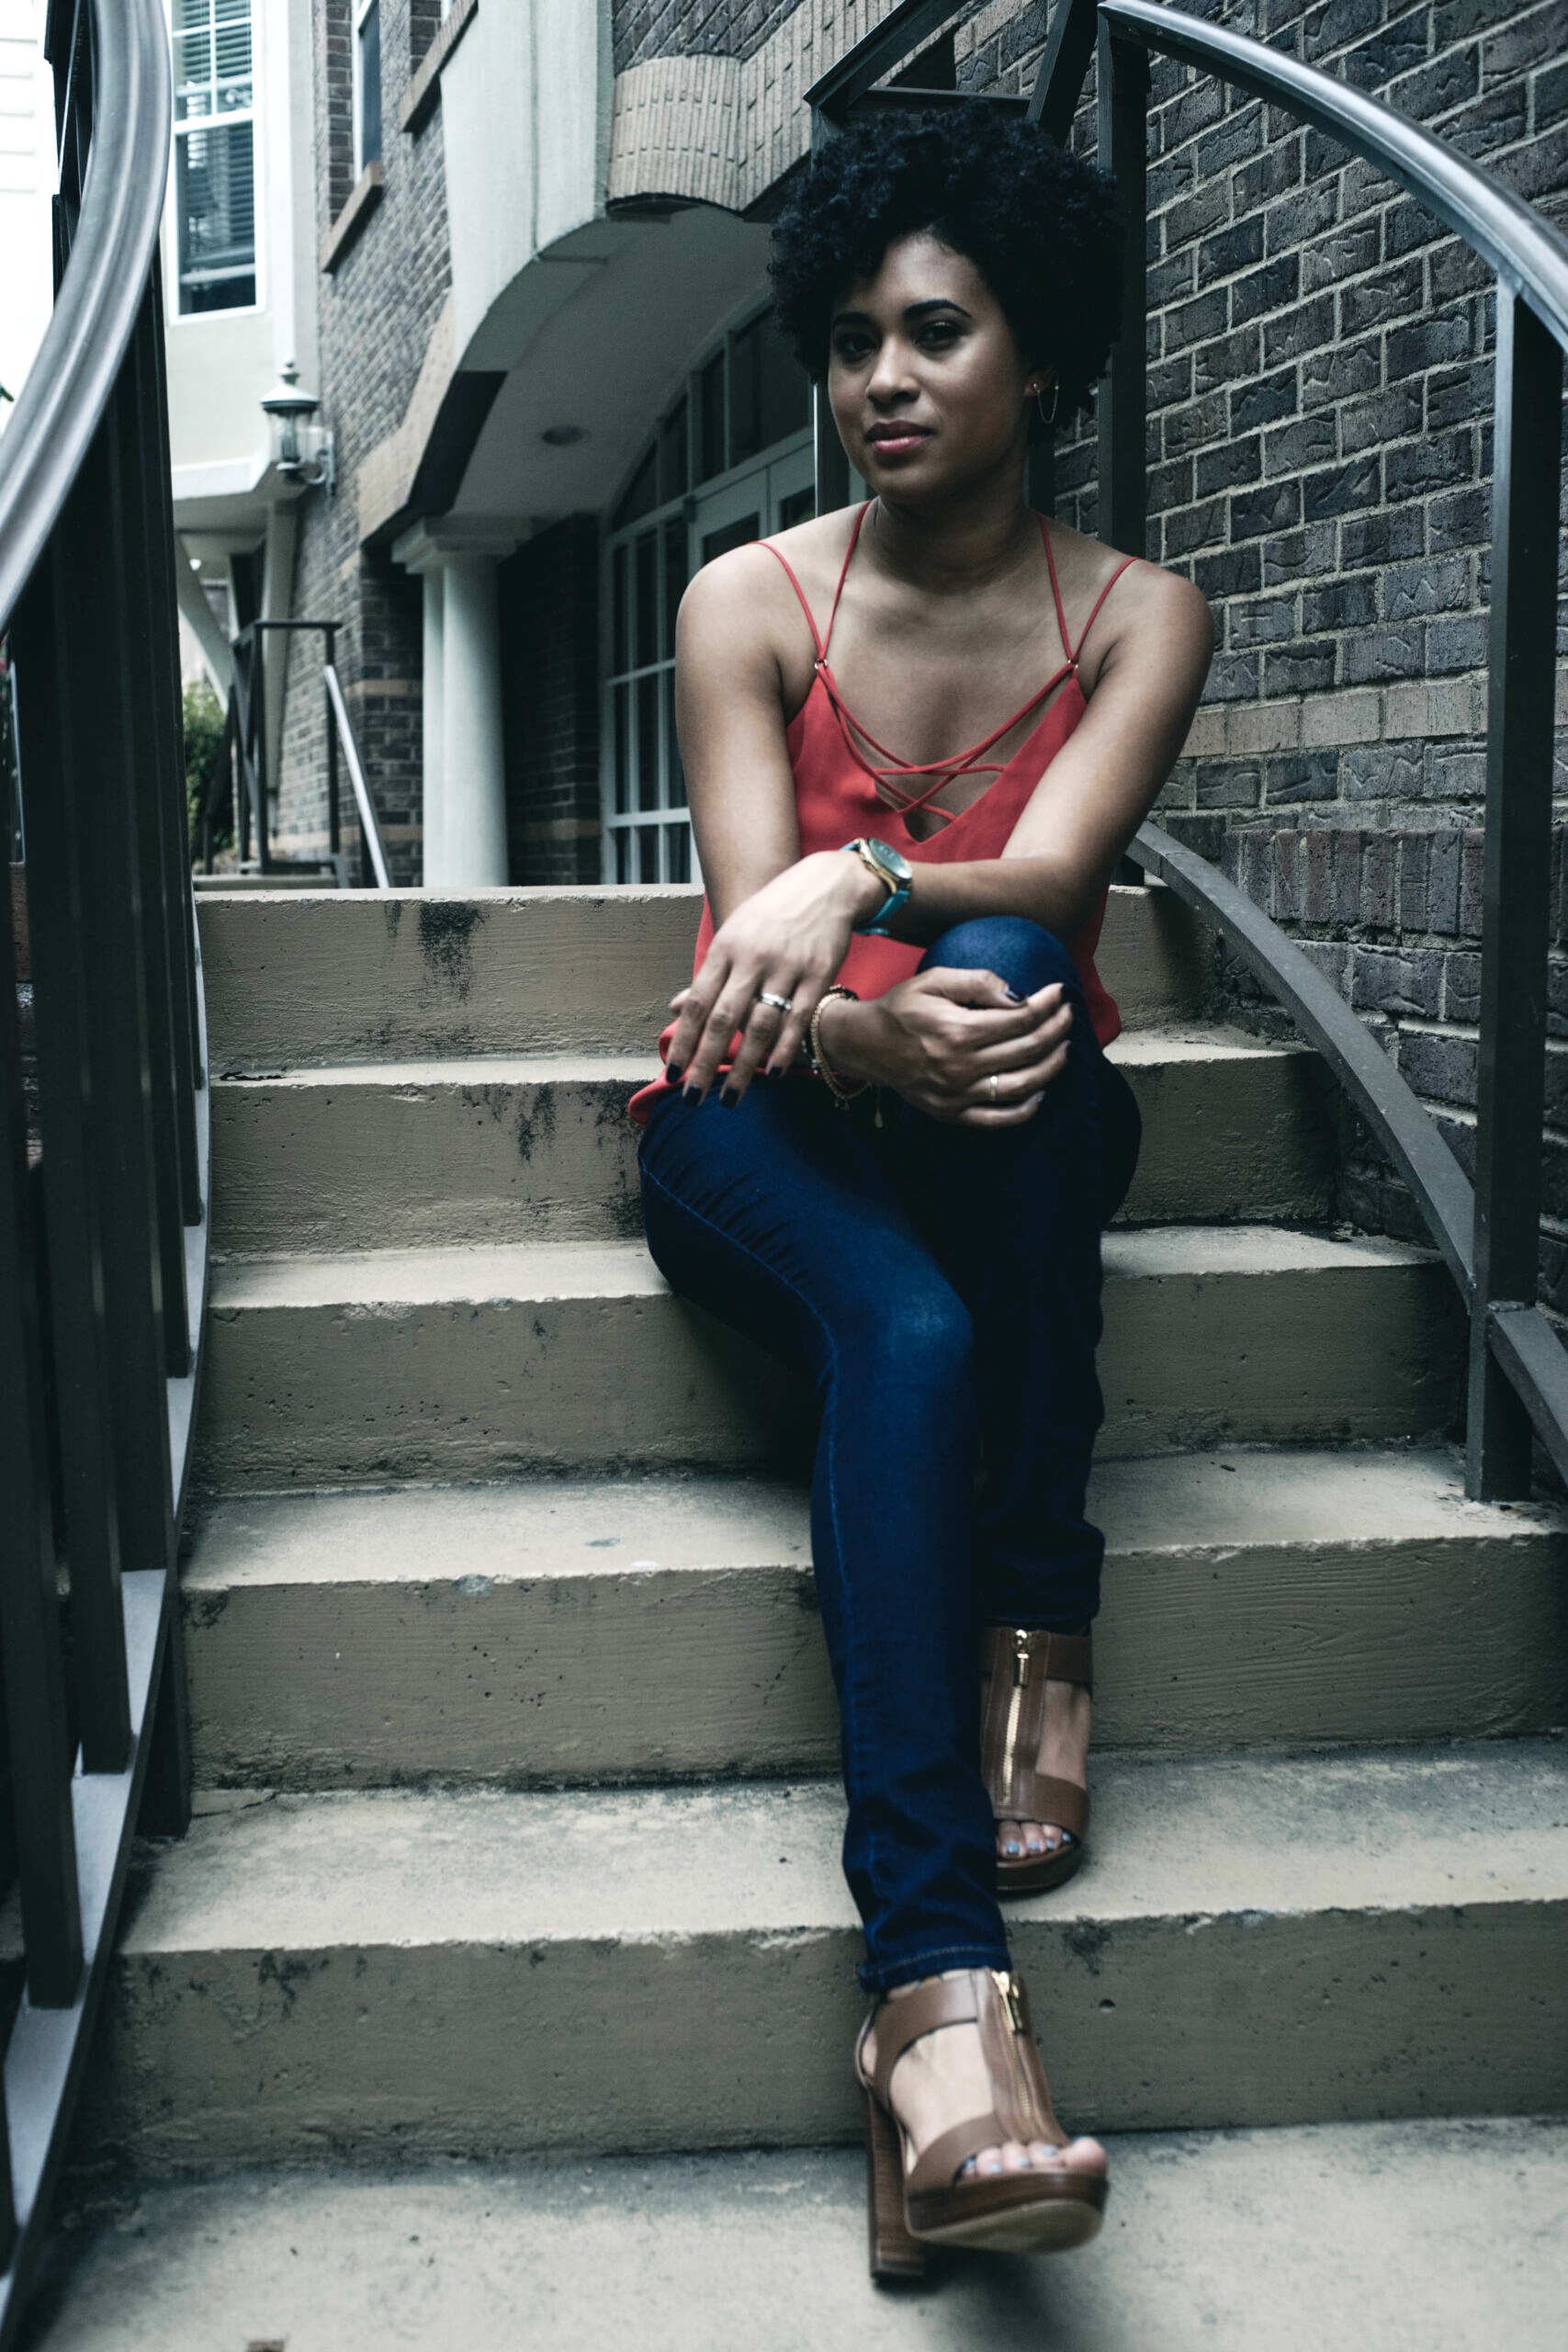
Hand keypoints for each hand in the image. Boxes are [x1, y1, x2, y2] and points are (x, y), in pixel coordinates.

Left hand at [666, 851, 882, 1100]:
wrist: (825, 886)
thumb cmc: (772, 915)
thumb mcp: (735, 935)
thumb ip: (709, 975)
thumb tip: (676, 1008)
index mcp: (726, 948)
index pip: (699, 1002)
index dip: (685, 1040)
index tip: (673, 1072)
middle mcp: (753, 958)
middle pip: (724, 1019)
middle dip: (706, 1062)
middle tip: (693, 1098)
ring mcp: (786, 966)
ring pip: (760, 1024)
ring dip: (743, 1066)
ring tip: (730, 1099)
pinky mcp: (818, 974)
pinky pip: (798, 1018)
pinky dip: (785, 1048)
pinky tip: (774, 1073)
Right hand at [822, 966, 1073, 1125]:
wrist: (865, 1045)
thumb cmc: (901, 1008)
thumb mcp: (934, 980)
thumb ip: (979, 982)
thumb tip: (1019, 997)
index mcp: (958, 1030)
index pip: (1021, 1018)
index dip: (1047, 1004)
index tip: (1058, 993)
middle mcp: (961, 1066)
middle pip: (1028, 1049)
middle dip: (1057, 1029)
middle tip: (1067, 1015)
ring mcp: (958, 1094)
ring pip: (1023, 1084)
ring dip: (1052, 1065)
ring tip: (1063, 1048)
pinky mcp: (952, 1113)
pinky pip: (998, 1118)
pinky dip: (1026, 1109)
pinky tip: (1041, 1091)